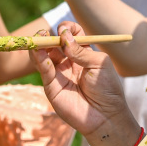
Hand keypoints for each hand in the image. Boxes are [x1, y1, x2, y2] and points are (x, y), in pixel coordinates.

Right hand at [30, 22, 136, 145]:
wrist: (105, 115)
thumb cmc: (107, 89)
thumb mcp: (99, 64)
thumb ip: (81, 51)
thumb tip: (64, 37)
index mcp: (83, 54)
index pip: (71, 35)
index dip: (67, 29)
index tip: (65, 29)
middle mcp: (69, 62)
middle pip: (54, 43)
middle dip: (48, 36)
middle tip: (45, 32)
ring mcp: (59, 73)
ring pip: (44, 55)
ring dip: (39, 45)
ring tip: (39, 39)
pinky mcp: (51, 86)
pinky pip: (43, 70)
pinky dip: (40, 60)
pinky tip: (41, 54)